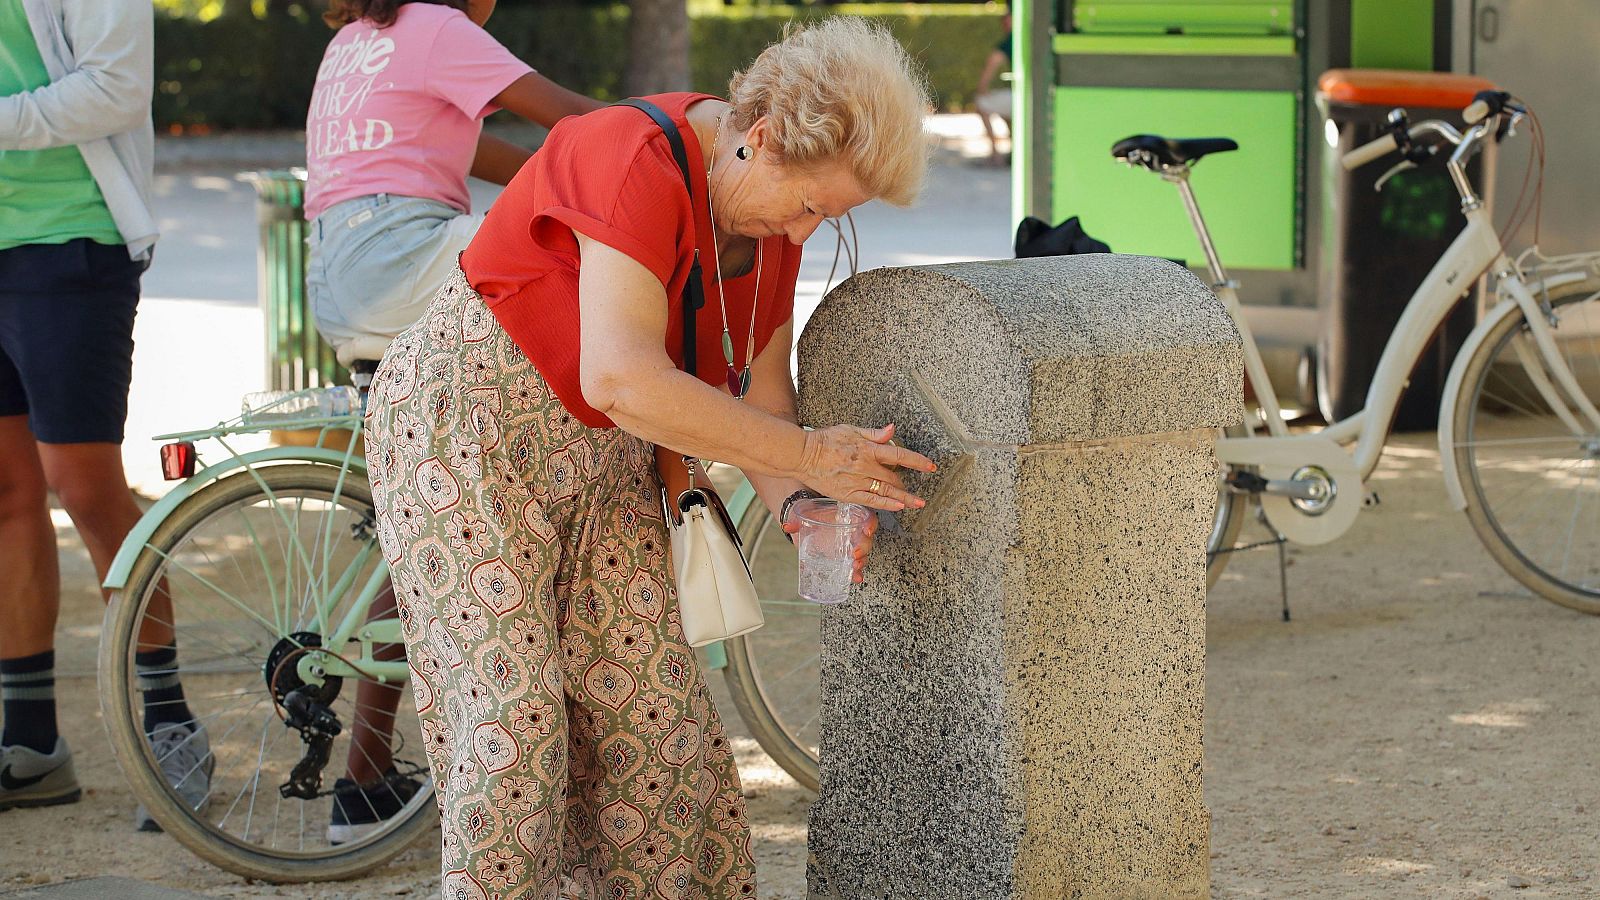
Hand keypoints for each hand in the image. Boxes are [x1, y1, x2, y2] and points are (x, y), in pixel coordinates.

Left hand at [782, 510, 879, 582]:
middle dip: (863, 548)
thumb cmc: (811, 516)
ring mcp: (850, 544)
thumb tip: (787, 526)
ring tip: (855, 569)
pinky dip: (856, 573)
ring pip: (863, 553)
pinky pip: (855, 565)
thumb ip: (796, 521)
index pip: (866, 517)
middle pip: (866, 538)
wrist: (806, 522)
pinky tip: (855, 578)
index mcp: (848, 516)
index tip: (867, 530)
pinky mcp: (845, 557)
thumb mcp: (804, 515)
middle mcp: (852, 530)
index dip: (870, 523)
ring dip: (862, 562)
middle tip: (855, 555)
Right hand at [796, 423, 935, 512]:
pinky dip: (886, 504)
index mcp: (867, 449)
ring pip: (886, 491)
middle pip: (893, 477)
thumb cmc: (824, 440)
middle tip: (914, 486)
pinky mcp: (847, 494)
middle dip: (906, 482)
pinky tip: (898, 506)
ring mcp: (856, 482)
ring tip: (918, 503)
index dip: (917, 461)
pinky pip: (871, 500)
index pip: (898, 455)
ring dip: (904, 498)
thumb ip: (873, 434)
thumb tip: (892, 430)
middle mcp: (864, 467)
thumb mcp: (851, 430)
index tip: (930, 466)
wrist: (802, 455)